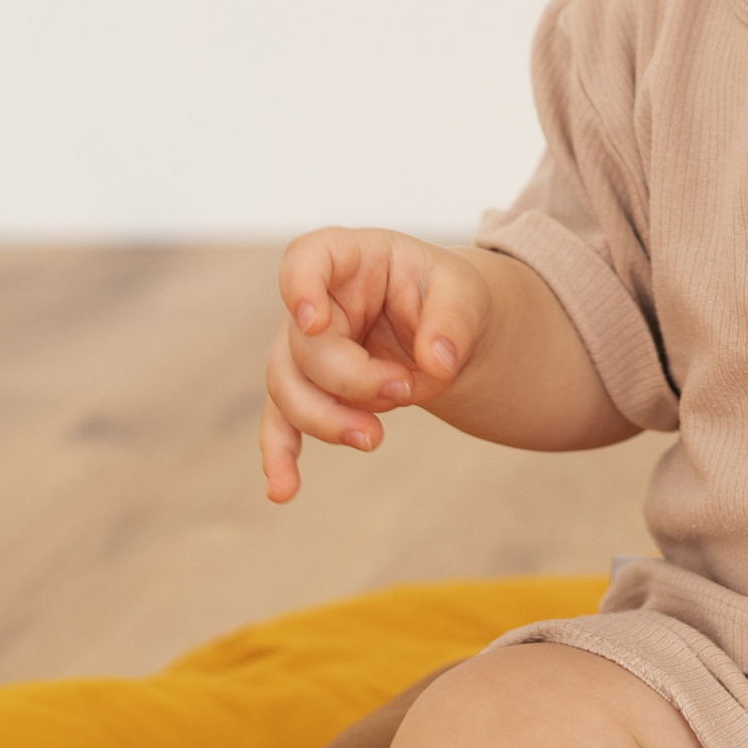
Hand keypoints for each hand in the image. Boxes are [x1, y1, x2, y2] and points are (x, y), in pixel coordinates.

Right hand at [261, 229, 495, 505]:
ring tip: (375, 439)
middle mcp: (318, 301)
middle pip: (302, 344)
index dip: (300, 287)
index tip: (314, 321)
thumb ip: (454, 320)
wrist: (447, 330)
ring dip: (326, 421)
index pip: (307, 257)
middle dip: (349, 378)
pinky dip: (281, 456)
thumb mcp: (466, 294)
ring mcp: (306, 348)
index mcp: (352, 258)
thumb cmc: (449, 297)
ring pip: (287, 388)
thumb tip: (438, 362)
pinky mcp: (310, 391)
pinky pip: (282, 424)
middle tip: (404, 389)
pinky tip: (283, 490)